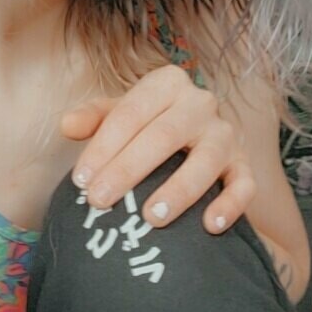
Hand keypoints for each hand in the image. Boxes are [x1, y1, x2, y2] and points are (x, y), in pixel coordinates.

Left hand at [61, 65, 255, 232]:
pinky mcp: (245, 164)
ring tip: (152, 218)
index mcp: (166, 84)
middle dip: (128, 169)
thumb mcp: (119, 115)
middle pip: (163, 136)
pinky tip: (210, 226)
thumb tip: (66, 125)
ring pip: (206, 159)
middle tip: (100, 201)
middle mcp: (200, 103)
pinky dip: (230, 204)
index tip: (80, 180)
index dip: (103, 147)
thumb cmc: (147, 127)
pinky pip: (244, 184)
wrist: (196, 139)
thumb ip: (93, 118)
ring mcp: (226, 134)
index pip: (130, 114)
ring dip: (179, 190)